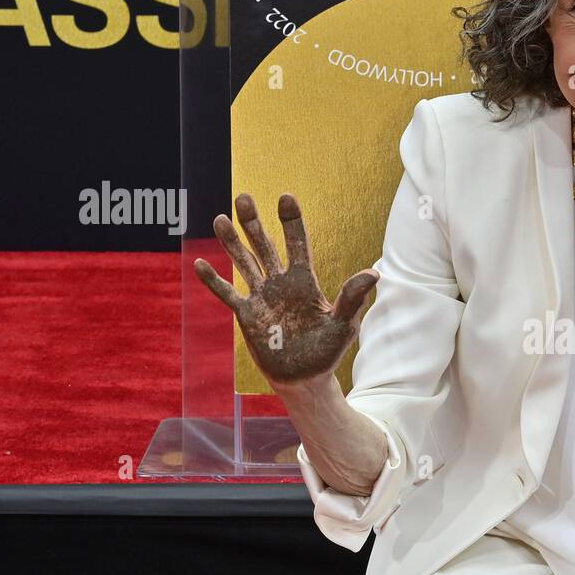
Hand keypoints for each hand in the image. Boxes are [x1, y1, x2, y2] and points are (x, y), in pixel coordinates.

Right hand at [193, 193, 378, 385]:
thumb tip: (374, 273)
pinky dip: (214, 281)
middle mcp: (281, 284)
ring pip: (244, 264)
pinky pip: (228, 294)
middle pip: (264, 247)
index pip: (297, 244)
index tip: (286, 197)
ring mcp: (262, 298)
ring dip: (232, 243)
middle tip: (243, 197)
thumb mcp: (344, 324)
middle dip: (253, 223)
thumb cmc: (328, 351)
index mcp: (305, 281)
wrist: (306, 378)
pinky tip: (199, 263)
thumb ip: (353, 298)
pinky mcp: (247, 315)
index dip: (292, 222)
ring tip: (219, 219)